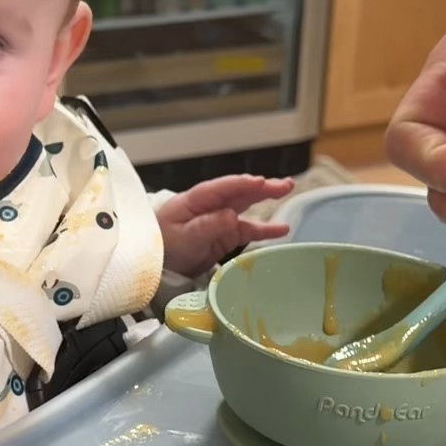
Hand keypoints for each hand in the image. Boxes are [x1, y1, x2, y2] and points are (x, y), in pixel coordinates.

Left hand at [156, 175, 293, 278]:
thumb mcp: (182, 235)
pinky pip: (249, 230)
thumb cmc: (163, 243)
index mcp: (198, 199)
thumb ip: (206, 225)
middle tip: (285, 184)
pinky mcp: (227, 235)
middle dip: (263, 186)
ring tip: (288, 190)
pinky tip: (282, 230)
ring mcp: (222, 219)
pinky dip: (265, 229)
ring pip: (248, 205)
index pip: (224, 187)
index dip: (244, 184)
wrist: (157, 262)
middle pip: (241, 191)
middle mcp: (213, 205)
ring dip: (267, 198)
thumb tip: (231, 216)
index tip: (261, 183)